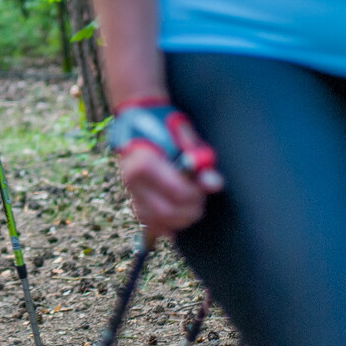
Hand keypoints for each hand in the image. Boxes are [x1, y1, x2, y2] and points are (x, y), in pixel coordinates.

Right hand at [109, 99, 222, 240]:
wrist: (140, 121)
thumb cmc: (166, 127)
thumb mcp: (186, 137)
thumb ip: (201, 160)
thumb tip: (215, 184)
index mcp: (143, 162)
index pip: (178, 194)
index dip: (197, 193)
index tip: (202, 184)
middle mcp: (131, 180)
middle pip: (167, 213)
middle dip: (190, 210)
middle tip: (199, 197)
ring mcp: (130, 191)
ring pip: (158, 222)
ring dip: (181, 219)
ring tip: (191, 203)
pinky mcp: (132, 200)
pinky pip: (150, 224)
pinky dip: (167, 225)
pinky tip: (178, 214)